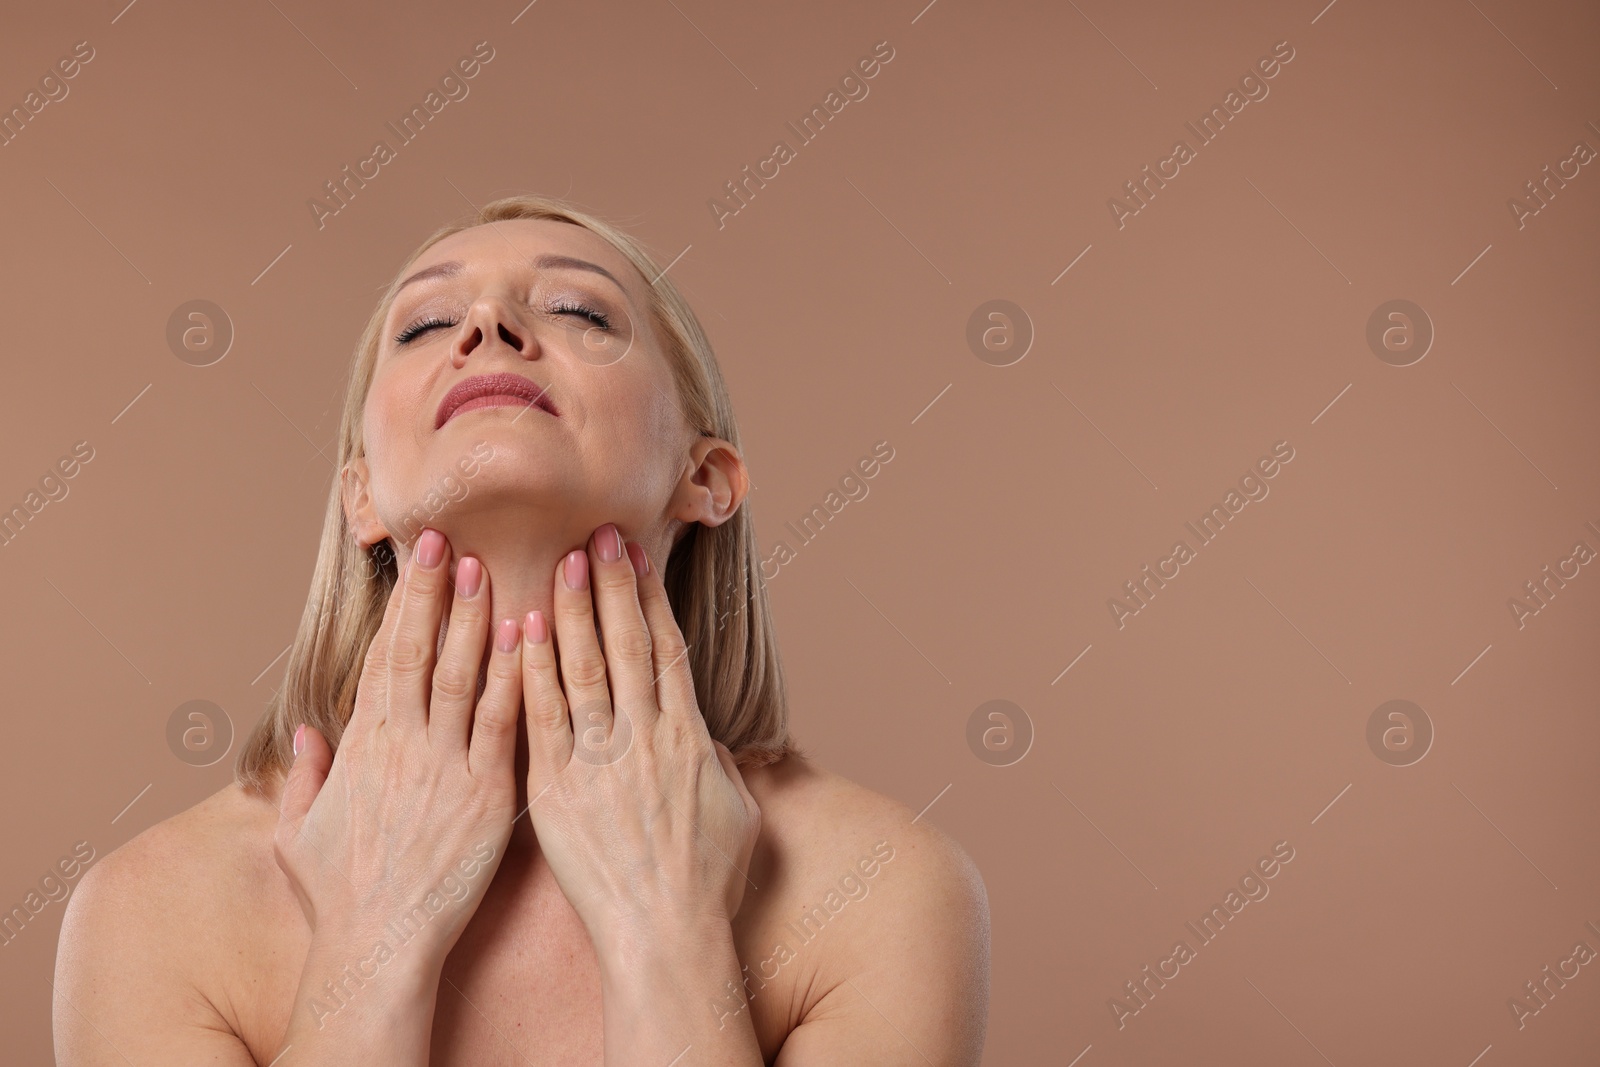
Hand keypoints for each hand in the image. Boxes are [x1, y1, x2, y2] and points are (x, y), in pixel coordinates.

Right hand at [274, 528, 523, 971]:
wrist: (377, 943)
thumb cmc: (340, 894)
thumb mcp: (300, 832)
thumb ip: (307, 775)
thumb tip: (309, 732)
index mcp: (364, 746)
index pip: (386, 657)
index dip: (405, 605)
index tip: (419, 560)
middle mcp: (404, 745)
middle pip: (422, 652)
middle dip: (437, 593)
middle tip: (453, 540)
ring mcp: (447, 766)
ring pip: (463, 676)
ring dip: (477, 619)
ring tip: (490, 567)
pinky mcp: (488, 795)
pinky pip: (504, 725)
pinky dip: (516, 678)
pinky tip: (529, 638)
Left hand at [518, 522, 761, 948]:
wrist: (664, 936)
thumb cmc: (708, 884)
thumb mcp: (737, 813)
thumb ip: (720, 765)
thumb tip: (709, 738)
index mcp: (689, 738)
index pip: (667, 650)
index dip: (650, 599)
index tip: (637, 556)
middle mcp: (644, 738)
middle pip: (626, 645)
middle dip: (611, 586)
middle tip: (597, 534)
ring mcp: (599, 762)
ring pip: (582, 669)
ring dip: (570, 612)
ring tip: (561, 562)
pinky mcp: (558, 791)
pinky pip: (541, 719)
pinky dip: (531, 672)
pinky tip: (519, 633)